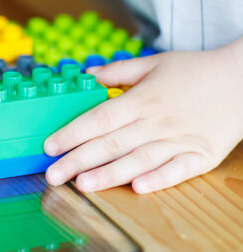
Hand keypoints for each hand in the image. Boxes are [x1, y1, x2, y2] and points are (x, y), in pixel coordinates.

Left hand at [43, 39, 242, 192]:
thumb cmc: (195, 70)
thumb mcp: (154, 62)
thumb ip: (117, 71)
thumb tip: (87, 74)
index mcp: (143, 99)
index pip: (100, 119)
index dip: (72, 133)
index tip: (49, 146)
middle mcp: (158, 121)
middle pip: (112, 143)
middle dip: (78, 161)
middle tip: (53, 175)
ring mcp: (181, 140)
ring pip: (139, 160)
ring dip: (109, 174)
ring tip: (82, 185)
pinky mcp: (202, 156)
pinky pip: (178, 170)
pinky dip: (159, 179)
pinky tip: (137, 188)